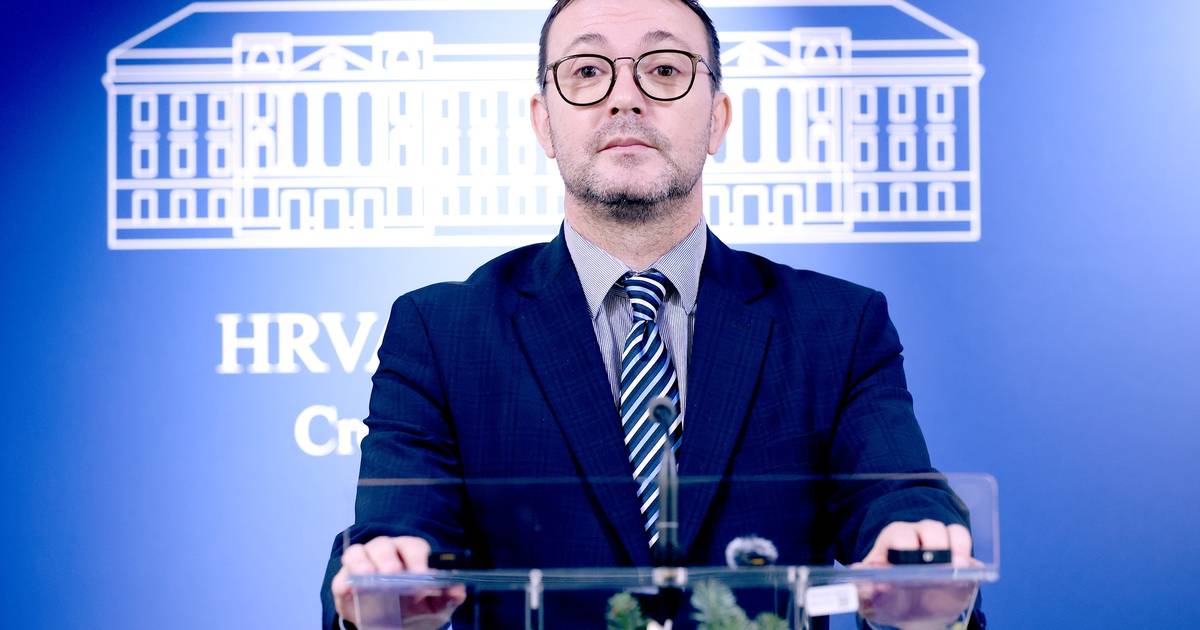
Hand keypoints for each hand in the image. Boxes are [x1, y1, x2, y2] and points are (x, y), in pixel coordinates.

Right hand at [332, 536, 465, 628]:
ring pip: (358, 552)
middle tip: (393, 574)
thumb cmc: (416, 609)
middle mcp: (385, 553)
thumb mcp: (436, 606)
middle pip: (384, 545)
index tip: (423, 577)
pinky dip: (344, 581)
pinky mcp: (345, 582)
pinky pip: (341, 576)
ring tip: (368, 577)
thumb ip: (448, 596)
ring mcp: (362, 564)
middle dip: (389, 558)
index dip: (418, 560)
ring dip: (362, 562)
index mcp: (410, 554)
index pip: (414, 547)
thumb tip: (458, 590)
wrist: (395, 626)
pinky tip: (350, 590)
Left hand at [853, 521, 979, 629]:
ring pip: (955, 533)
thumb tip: (857, 574)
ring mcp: (945, 547)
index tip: (907, 566)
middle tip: (938, 565)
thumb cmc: (888, 599)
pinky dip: (972, 563)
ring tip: (957, 568)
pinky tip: (967, 576)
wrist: (911, 613)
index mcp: (894, 540)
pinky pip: (972, 554)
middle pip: (931, 528)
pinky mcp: (964, 562)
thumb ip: (862, 589)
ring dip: (959, 549)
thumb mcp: (871, 598)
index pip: (900, 534)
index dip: (904, 547)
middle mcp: (921, 536)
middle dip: (935, 544)